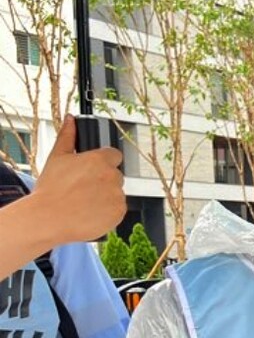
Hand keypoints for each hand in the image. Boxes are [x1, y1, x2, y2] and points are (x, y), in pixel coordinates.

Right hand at [31, 116, 125, 245]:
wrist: (49, 218)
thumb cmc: (51, 189)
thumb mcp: (56, 158)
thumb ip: (67, 136)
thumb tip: (71, 120)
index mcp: (100, 160)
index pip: (114, 155)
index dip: (104, 161)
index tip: (93, 169)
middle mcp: (113, 176)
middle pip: (115, 175)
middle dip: (103, 179)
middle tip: (83, 187)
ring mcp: (118, 196)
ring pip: (116, 192)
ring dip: (106, 195)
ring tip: (84, 201)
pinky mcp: (119, 213)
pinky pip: (118, 209)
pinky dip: (108, 211)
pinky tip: (90, 211)